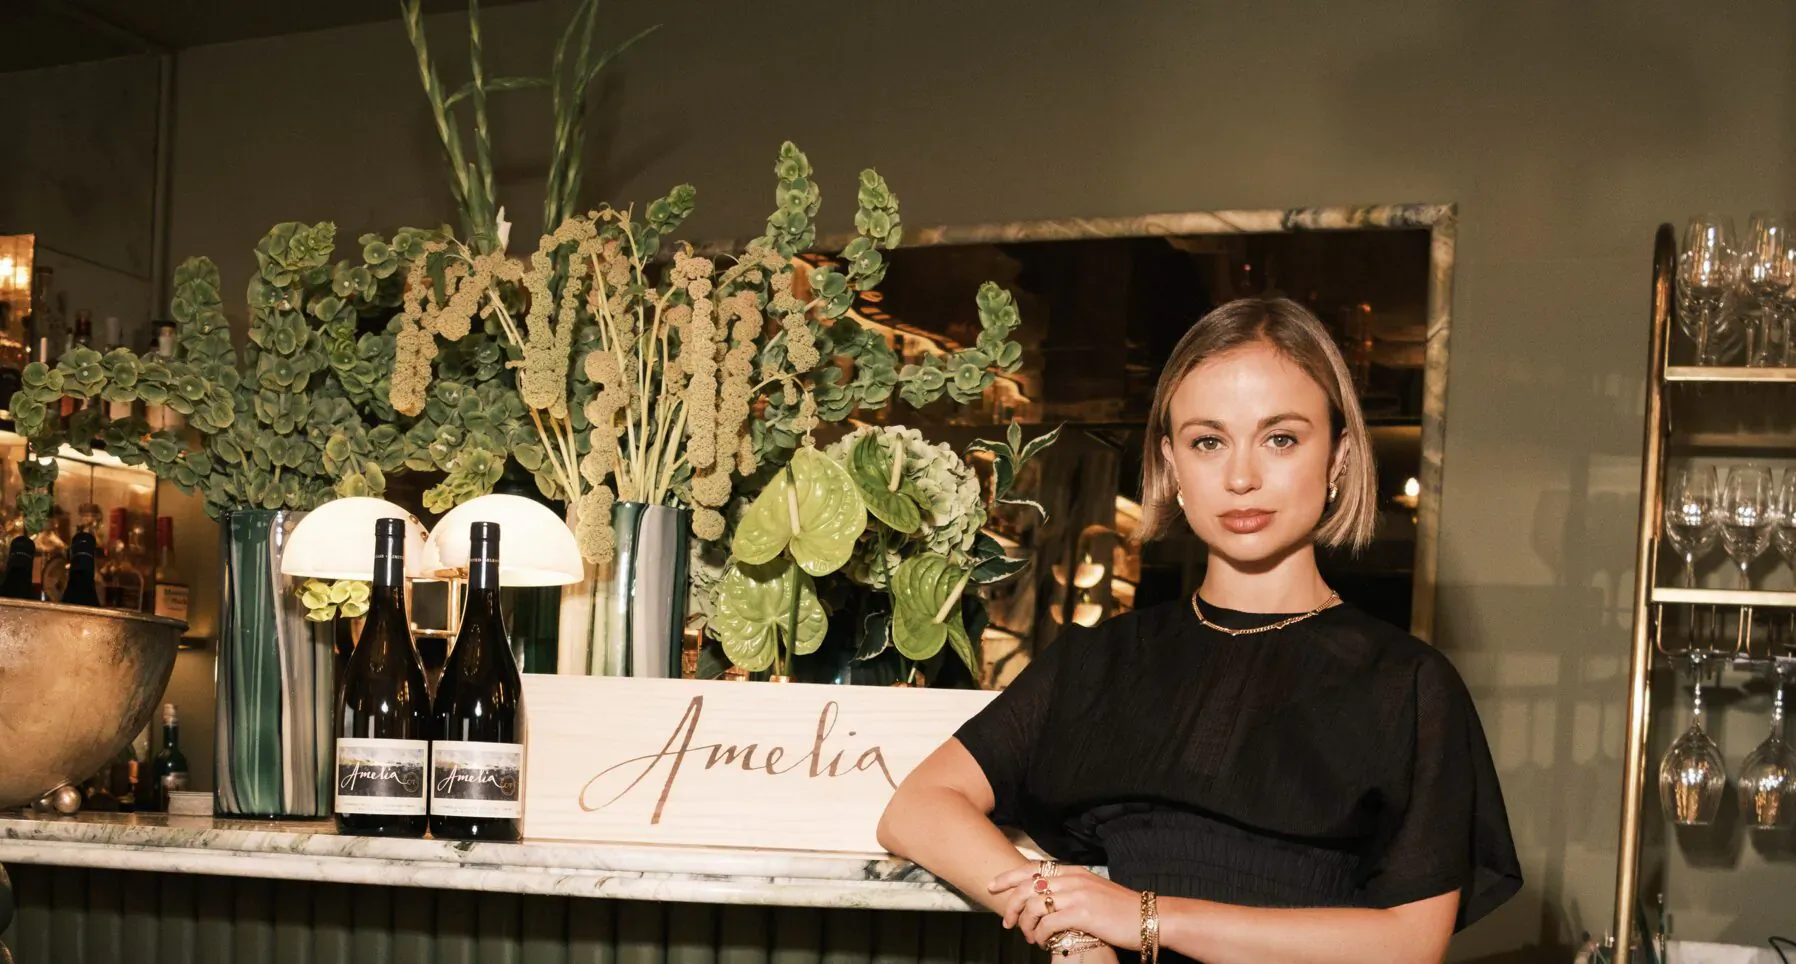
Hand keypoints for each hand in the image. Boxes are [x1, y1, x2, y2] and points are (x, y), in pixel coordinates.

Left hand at [988, 863, 1141, 950]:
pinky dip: (1039, 935)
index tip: (992, 886)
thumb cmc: (1120, 909)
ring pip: (1034, 905)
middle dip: (1011, 905)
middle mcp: (1073, 879)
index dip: (1008, 876)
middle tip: (1006, 922)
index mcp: (1074, 871)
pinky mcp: (1082, 913)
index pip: (1032, 868)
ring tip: (1029, 936)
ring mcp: (1077, 895)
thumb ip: (1070, 889)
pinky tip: (1043, 942)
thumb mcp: (1092, 891)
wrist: (1147, 917)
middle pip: (1027, 886)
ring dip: (1025, 924)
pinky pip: (1048, 924)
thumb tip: (1046, 898)